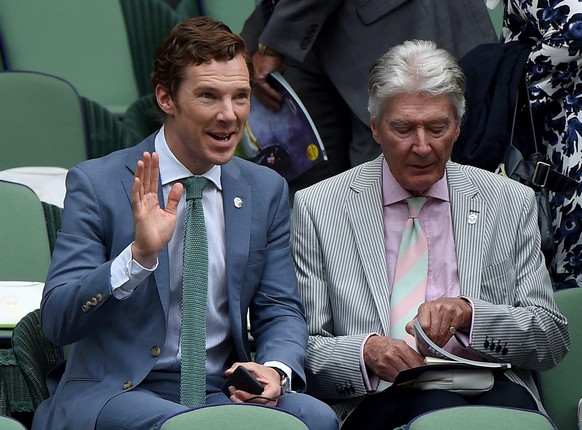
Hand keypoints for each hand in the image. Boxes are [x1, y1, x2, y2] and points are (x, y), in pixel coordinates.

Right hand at [131, 152, 182, 266]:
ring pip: (140, 186)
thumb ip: (173, 199)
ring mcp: (141, 206)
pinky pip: (136, 199)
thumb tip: (179, 184)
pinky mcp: (139, 214)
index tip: (156, 155)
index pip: (154, 181)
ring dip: (140, 173)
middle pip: (146, 180)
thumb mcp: (171, 213)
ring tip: (142, 161)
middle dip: (148, 166)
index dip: (155, 168)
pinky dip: (137, 189)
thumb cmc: (159, 233)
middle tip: (149, 152)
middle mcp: (146, 201)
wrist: (153, 248)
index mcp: (153, 200)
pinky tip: (137, 179)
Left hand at [223, 362, 280, 405]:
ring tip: (233, 396)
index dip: (248, 397)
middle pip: (255, 406)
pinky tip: (237, 399)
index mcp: (273, 390)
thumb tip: (228, 372)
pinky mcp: (262, 406)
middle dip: (241, 401)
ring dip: (241, 403)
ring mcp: (268, 405)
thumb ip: (241, 366)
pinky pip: (252, 408)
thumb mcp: (254, 366)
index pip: (260, 398)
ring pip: (253, 409)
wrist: (273, 376)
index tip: (237, 391)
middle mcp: (272, 400)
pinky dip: (244, 404)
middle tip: (232, 394)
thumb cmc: (265, 372)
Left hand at [251, 52, 283, 110]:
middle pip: (259, 94)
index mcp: (253, 76)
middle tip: (274, 109)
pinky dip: (273, 94)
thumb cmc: (272, 57)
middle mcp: (251, 77)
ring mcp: (254, 76)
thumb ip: (272, 81)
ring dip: (271, 101)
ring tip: (278, 106)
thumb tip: (276, 91)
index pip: (257, 91)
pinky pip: (266, 88)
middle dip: (267, 103)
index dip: (264, 100)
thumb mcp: (271, 71)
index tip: (269, 106)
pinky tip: (279, 98)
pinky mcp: (259, 75)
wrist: (271, 48)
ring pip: (262, 93)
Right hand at [363, 335, 424, 382]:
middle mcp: (392, 356)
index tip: (426, 372)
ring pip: (404, 378)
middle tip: (420, 376)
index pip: (417, 363)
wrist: (370, 347)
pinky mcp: (382, 373)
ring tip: (411, 378)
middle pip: (411, 371)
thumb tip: (424, 365)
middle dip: (417, 375)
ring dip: (409, 379)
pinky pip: (395, 381)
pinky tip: (401, 378)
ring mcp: (386, 365)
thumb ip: (412, 354)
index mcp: (400, 347)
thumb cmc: (386, 345)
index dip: (423, 370)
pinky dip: (400, 381)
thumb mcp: (401, 345)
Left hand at [406, 297, 472, 347]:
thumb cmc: (436, 312)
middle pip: (433, 331)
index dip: (423, 336)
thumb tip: (409, 330)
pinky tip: (444, 339)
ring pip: (442, 332)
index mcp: (425, 307)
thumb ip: (414, 324)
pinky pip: (451, 331)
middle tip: (431, 346)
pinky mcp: (458, 314)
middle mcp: (436, 306)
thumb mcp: (423, 315)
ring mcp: (448, 309)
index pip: (423, 326)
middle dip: (431, 341)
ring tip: (437, 344)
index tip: (424, 342)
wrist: (454, 305)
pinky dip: (447, 338)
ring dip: (439, 341)